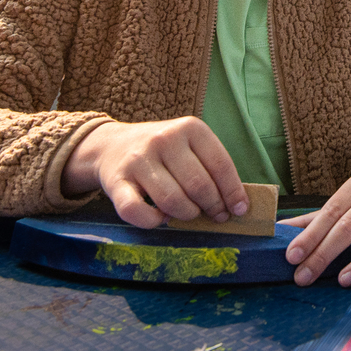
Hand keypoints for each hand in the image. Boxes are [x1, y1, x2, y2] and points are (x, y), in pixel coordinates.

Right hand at [61, 118, 248, 227]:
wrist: (111, 145)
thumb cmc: (162, 151)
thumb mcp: (189, 146)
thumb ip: (211, 168)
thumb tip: (237, 204)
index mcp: (189, 128)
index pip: (221, 164)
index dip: (233, 192)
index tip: (239, 210)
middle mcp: (164, 140)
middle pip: (199, 185)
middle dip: (212, 206)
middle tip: (215, 215)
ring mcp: (138, 160)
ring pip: (172, 200)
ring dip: (186, 215)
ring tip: (189, 213)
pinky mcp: (116, 181)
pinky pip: (138, 211)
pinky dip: (153, 221)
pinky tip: (161, 217)